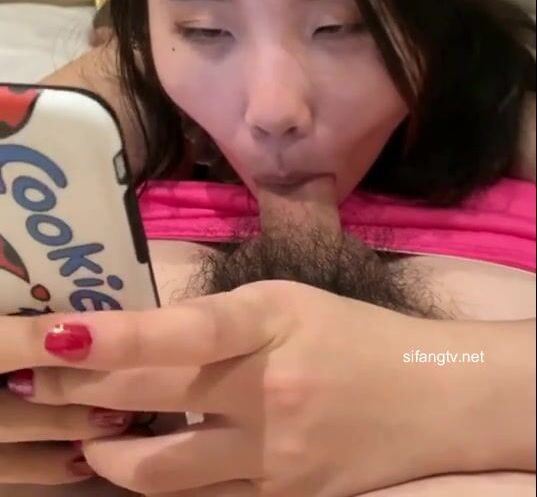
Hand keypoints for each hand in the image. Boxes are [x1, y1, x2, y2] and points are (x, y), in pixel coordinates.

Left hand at [7, 281, 505, 495]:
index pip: (186, 330)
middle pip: (157, 397)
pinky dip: (158, 485)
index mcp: (273, 320)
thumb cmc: (348, 333)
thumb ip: (217, 319)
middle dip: (81, 390)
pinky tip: (132, 470)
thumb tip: (137, 337)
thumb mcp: (286, 302)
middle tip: (30, 377)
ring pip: (164, 470)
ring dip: (107, 456)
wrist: (427, 397)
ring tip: (80, 438)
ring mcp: (274, 453)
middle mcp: (269, 388)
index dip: (118, 336)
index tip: (56, 334)